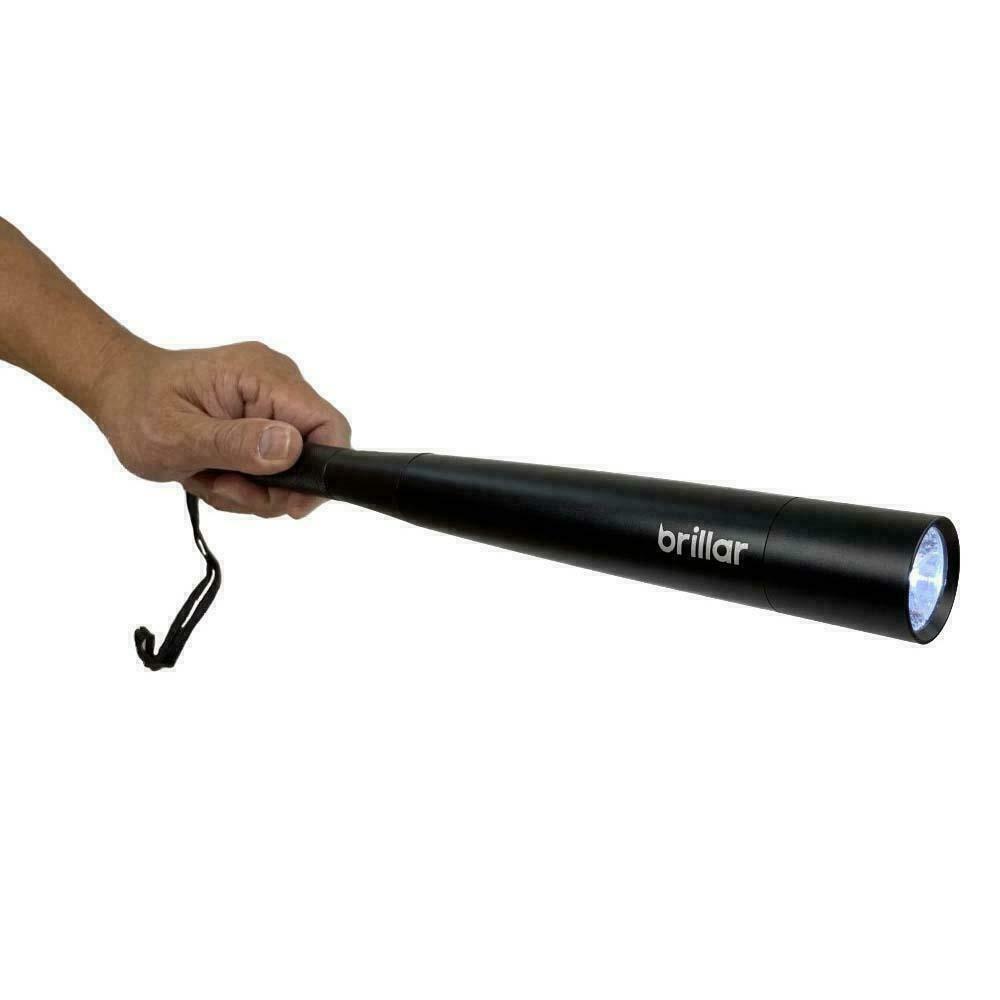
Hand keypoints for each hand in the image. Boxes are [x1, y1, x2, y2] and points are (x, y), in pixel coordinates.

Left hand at [94, 338, 350, 517]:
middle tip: (223, 486)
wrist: (118, 391)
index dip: (322, 470)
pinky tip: (216, 472)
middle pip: (312, 453)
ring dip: (253, 486)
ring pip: (293, 465)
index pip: (327, 424)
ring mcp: (273, 400)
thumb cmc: (137, 407)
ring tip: (210, 477)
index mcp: (262, 376)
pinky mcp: (266, 416)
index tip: (290, 504)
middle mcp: (278, 382)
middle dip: (270, 486)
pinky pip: (277, 461)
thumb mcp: (176, 436)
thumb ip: (235, 444)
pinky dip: (249, 479)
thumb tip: (290, 449)